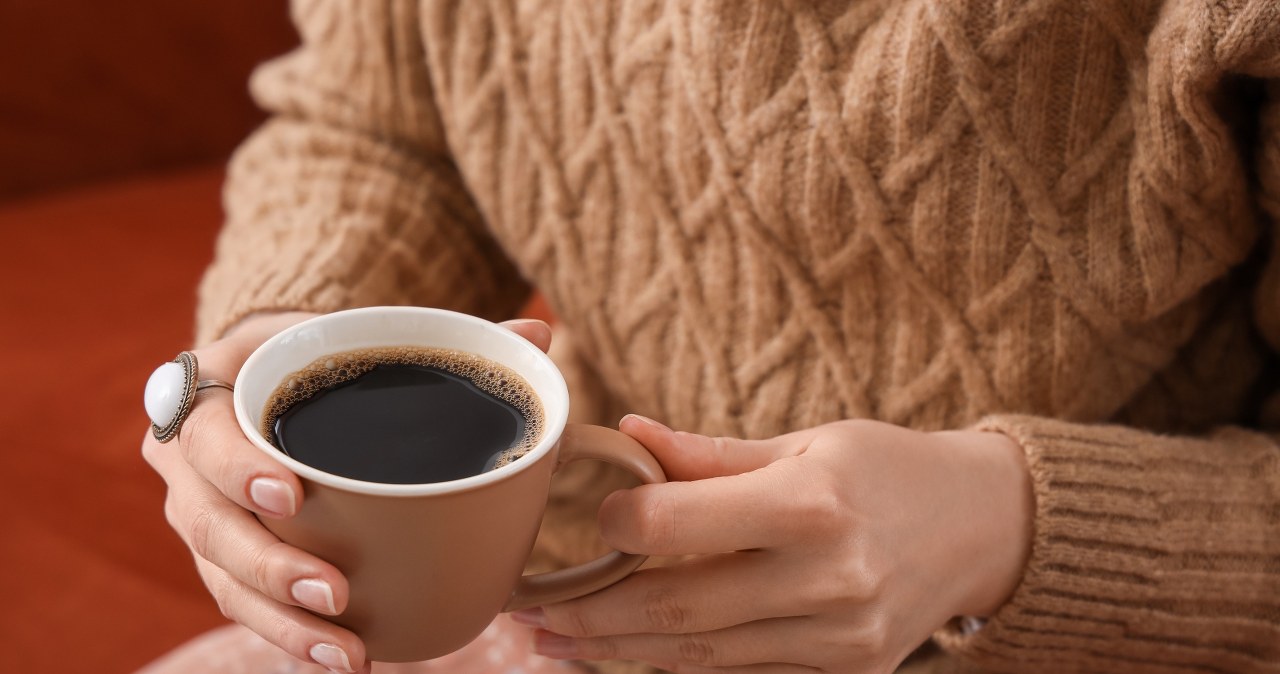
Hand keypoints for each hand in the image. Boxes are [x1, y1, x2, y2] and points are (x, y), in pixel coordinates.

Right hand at [142, 313, 553, 672]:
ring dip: (283, 622)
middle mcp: (188, 464)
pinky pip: (243, 606)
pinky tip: (338, 659)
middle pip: (208, 526)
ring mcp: (201, 517)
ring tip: (348, 651)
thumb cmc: (316, 355)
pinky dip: (289, 636)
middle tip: (335, 593)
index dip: (237, 468)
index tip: (291, 494)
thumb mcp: (357, 334)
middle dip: (270, 567)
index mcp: (210, 394)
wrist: (264, 379)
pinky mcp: (222, 560)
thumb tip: (537, 329)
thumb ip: (442, 335)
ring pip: (223, 581)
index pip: (204, 435)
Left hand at [515, 416, 1032, 673]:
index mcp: (811, 502)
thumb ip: (712, 455)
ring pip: (702, 654)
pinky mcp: (846, 670)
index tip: (590, 521)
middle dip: (592, 615)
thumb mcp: (807, 440)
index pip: (678, 526)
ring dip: (620, 651)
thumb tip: (628, 436)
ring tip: (556, 641)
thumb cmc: (888, 468)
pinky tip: (631, 653)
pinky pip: (743, 672)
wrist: (983, 526)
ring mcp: (840, 636)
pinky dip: (681, 663)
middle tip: (528, 610)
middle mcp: (827, 577)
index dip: (617, 528)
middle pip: (678, 609)